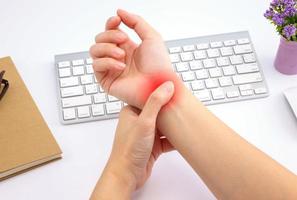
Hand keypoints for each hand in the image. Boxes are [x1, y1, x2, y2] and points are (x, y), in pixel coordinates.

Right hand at [90, 9, 175, 107]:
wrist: (159, 86)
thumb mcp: (152, 37)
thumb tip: (119, 12)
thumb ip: (136, 22)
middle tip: (124, 40)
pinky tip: (120, 66)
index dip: (110, 23)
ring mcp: (111, 69)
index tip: (116, 20)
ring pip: (94, 50)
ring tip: (122, 55)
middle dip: (109, 35)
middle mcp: (118, 57)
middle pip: (99, 39)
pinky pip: (96, 66)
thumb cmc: (159, 65)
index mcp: (127, 47)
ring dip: (107, 48)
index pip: (110, 31)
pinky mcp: (107, 81)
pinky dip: (107, 62)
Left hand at [91, 82, 174, 198]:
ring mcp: (146, 135)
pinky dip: (175, 139)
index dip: (162, 94)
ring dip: (174, 125)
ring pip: (164, 126)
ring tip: (186, 120)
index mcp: (132, 112)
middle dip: (171, 110)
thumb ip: (155, 103)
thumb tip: (167, 86)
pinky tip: (183, 137)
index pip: (149, 98)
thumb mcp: (144, 122)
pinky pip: (166, 139)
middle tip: (184, 105)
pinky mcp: (152, 146)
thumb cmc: (128, 150)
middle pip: (159, 112)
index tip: (175, 90)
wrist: (126, 175)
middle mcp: (138, 122)